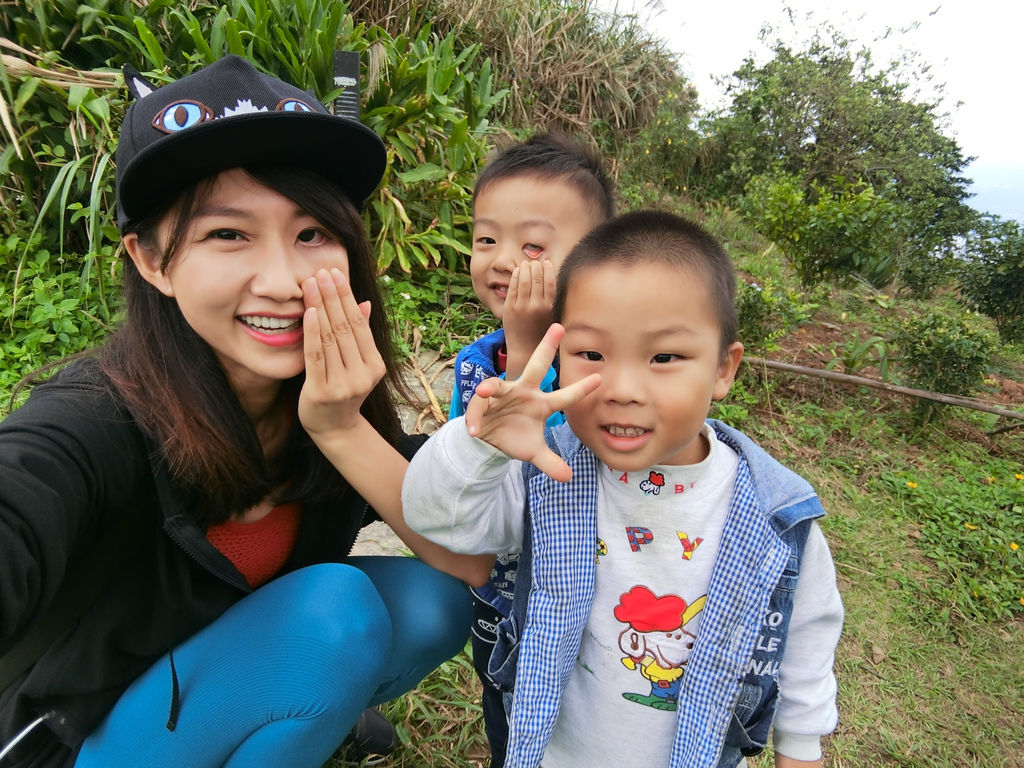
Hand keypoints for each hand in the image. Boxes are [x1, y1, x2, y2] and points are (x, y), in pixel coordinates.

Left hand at [298, 268, 384, 438]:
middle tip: (321, 272)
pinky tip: (309, 312)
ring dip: (320, 307)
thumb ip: (359, 336)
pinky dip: (312, 332)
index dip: (347, 297)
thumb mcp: (356, 364)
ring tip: (311, 284)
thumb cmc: (342, 392)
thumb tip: (364, 304)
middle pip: (345, 328)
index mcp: (375, 366)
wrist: (333, 429)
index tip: (336, 274)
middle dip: (333, 296)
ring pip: (331, 338)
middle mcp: (362, 375)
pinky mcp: (322, 391)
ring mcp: (343, 385)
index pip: (359, 324)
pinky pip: (316, 356)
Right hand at [465, 324, 599, 481]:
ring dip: (490, 388)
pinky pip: (477, 406)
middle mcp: (524, 392)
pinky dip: (474, 418)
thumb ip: (550, 463)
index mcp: (541, 403)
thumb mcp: (533, 453)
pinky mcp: (482, 402)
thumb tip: (569, 478)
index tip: (599, 379)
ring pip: (497, 384)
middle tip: (559, 327)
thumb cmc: (514, 438)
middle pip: (536, 365)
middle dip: (547, 346)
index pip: (564, 396)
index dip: (580, 389)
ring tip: (484, 393)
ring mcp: (503, 394)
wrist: (489, 440)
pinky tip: (474, 430)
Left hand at [502, 259, 555, 379]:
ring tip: (526, 264)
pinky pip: (512, 288)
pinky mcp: (509, 308)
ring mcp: (521, 307)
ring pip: (523, 281)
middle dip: (535, 266)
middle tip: (535, 261)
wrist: (525, 350)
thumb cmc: (542, 333)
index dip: (548, 270)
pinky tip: (517, 271)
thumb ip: (554, 300)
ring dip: (524, 269)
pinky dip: (514, 277)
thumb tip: (555, 279)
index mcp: (549, 308)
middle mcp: (536, 306)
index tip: (547, 262)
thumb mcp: (553, 317)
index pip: (550, 283)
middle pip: (536, 279)